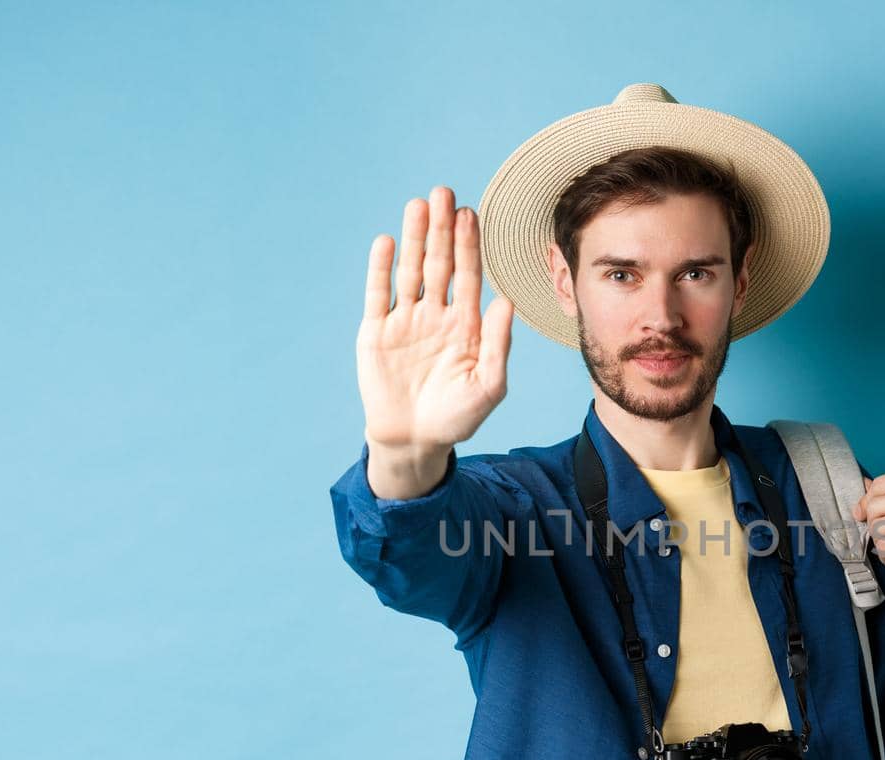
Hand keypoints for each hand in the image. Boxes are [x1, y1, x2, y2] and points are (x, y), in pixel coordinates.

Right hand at [357, 185, 514, 453]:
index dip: (469, 246)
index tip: (470, 214)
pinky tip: (386, 242)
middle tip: (444, 192)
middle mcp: (436, 316)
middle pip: (439, 264)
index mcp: (466, 325)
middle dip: (441, 230)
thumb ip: (498, 344)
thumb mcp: (488, 385)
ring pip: (409, 271)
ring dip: (413, 238)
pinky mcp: (376, 333)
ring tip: (418, 204)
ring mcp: (405, 322)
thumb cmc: (457, 417)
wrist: (415, 441)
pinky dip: (381, 269)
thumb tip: (507, 302)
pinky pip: (378, 295)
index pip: (468, 276)